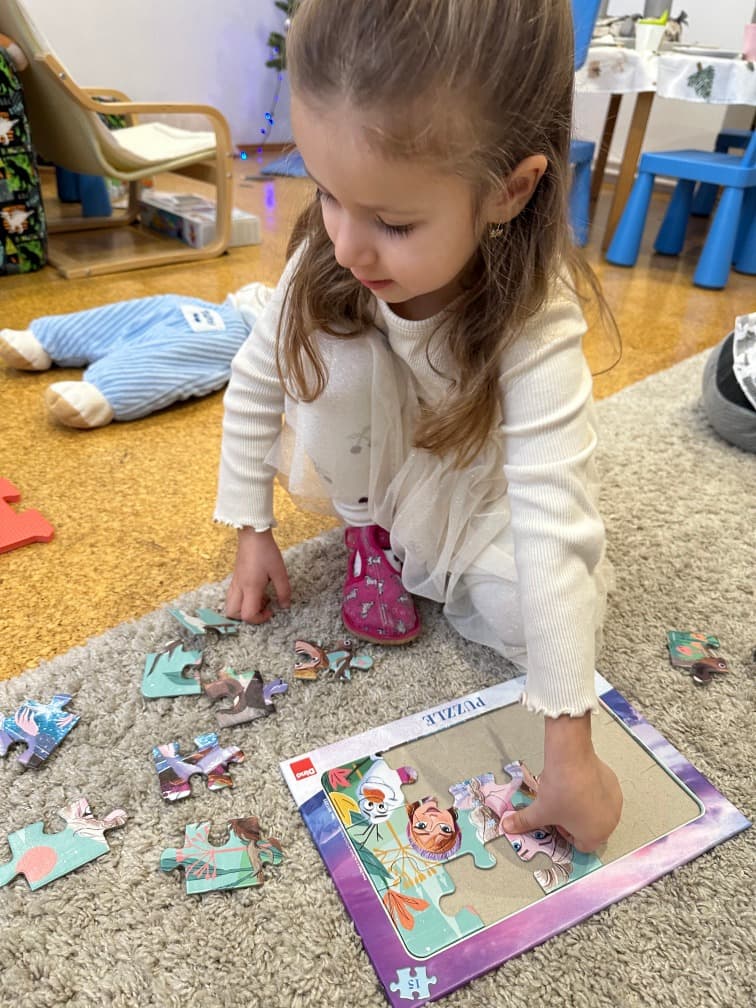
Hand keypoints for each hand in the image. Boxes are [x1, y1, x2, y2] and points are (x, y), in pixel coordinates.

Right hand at [224, 527, 290, 623]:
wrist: (252, 534)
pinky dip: (242, 599)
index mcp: (251, 588)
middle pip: (233, 613)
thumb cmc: (266, 551)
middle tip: (263, 608)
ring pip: (230, 605)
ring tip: (260, 599)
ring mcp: (235, 582)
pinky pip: (233, 595)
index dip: (260, 619)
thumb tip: (285, 605)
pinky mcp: (236, 577)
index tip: (271, 611)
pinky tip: (256, 590)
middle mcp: (239, 587)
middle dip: (247, 617)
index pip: (248, 615)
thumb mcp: (280, 572)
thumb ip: (283, 591)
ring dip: (244, 608)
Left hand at [498, 713, 621, 852]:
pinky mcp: (614, 784)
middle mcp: (611, 823)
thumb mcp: (538, 811)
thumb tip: (506, 827)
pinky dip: (591, 791)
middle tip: (560, 806)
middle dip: (575, 821)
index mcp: (596, 835)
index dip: (566, 835)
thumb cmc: (558, 793)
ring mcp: (615, 803)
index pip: (582, 846)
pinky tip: (578, 779)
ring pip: (597, 811)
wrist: (572, 760)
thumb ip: (523, 822)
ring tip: (568, 790)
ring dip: (584, 806)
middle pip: (591, 828)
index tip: (555, 820)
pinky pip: (602, 794)